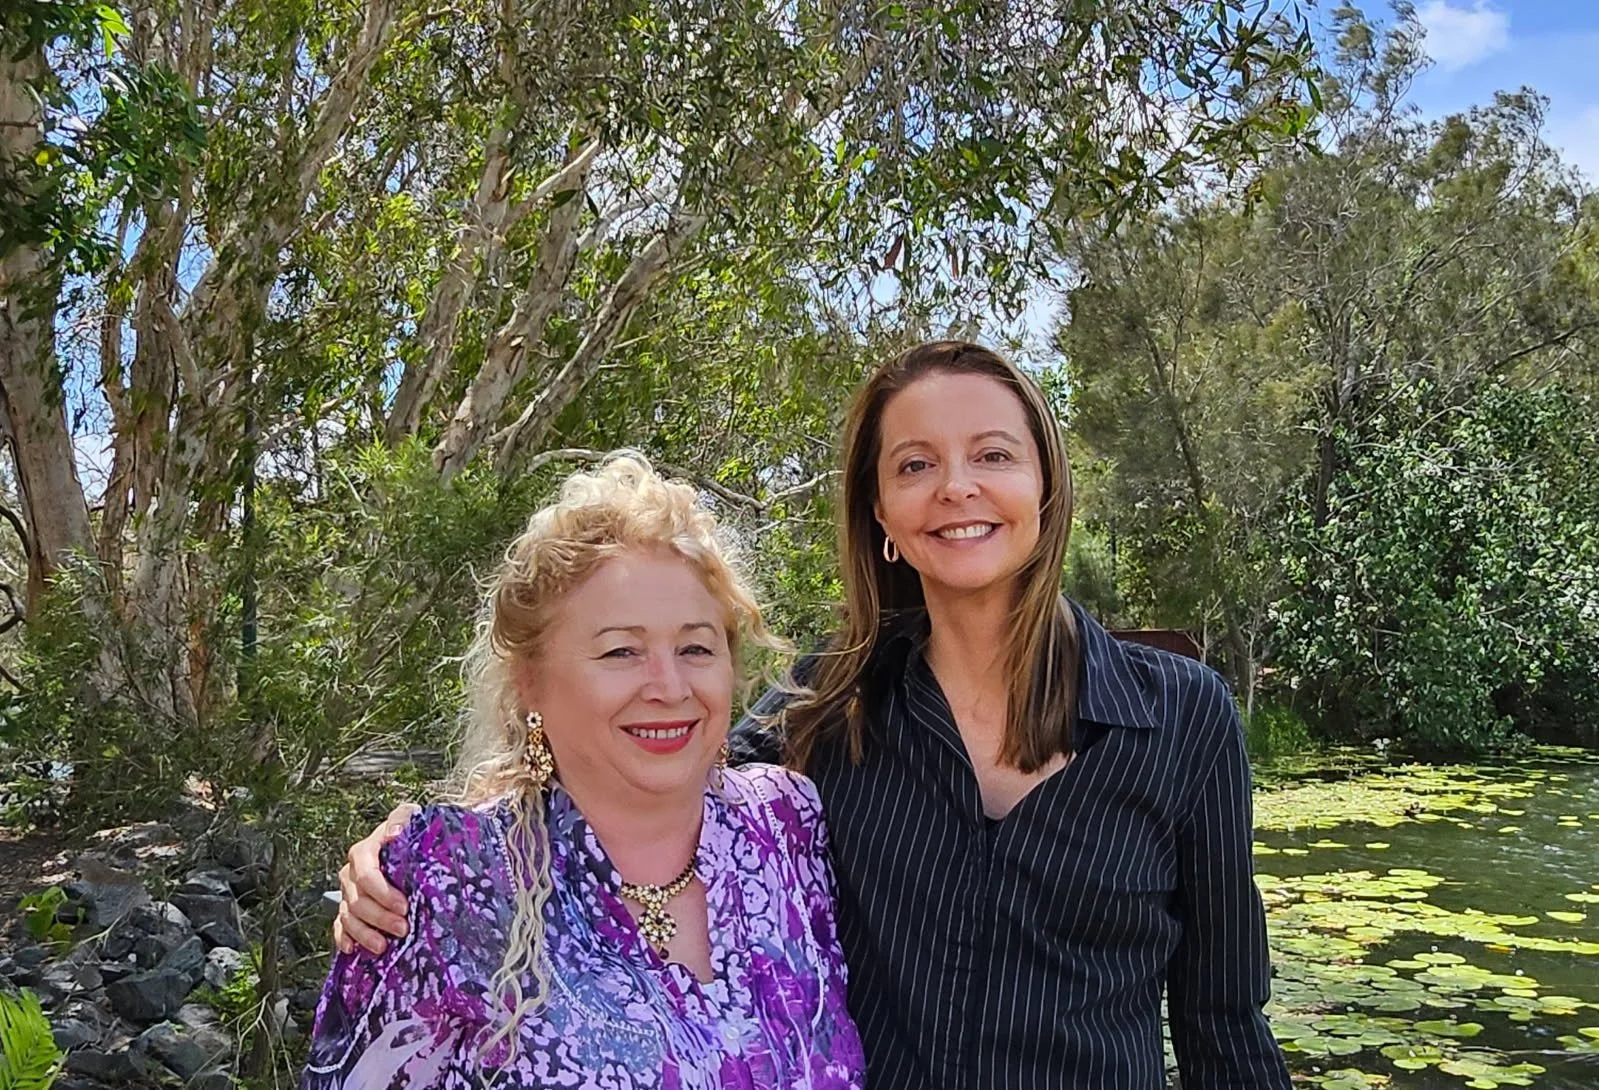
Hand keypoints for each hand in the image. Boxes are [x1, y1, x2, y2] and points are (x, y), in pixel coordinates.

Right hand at [333, 802, 419, 954]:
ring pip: (348, 916)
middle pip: (358, 900)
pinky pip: (339, 927)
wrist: (407, 845)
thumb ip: (401, 819)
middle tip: (403, 929)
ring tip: (384, 946)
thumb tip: (393, 833)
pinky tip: (353, 950)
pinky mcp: (347, 909)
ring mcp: (347, 892)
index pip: (366, 875)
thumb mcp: (409, 818)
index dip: (383, 893)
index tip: (404, 906)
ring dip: (365, 933)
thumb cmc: (410, 832)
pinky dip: (344, 939)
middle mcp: (351, 873)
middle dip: (379, 917)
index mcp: (364, 852)